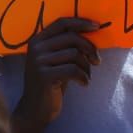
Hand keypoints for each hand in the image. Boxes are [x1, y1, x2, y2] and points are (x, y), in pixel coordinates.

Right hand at [10, 17, 103, 132]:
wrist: (35, 110)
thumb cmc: (52, 82)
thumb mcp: (58, 60)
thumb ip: (68, 45)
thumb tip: (93, 30)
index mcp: (38, 40)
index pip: (62, 22)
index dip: (81, 22)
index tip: (97, 26)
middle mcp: (36, 48)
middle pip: (72, 38)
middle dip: (90, 48)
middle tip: (97, 61)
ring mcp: (38, 62)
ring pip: (75, 55)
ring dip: (87, 67)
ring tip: (85, 76)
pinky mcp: (44, 76)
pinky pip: (74, 70)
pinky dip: (84, 77)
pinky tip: (84, 83)